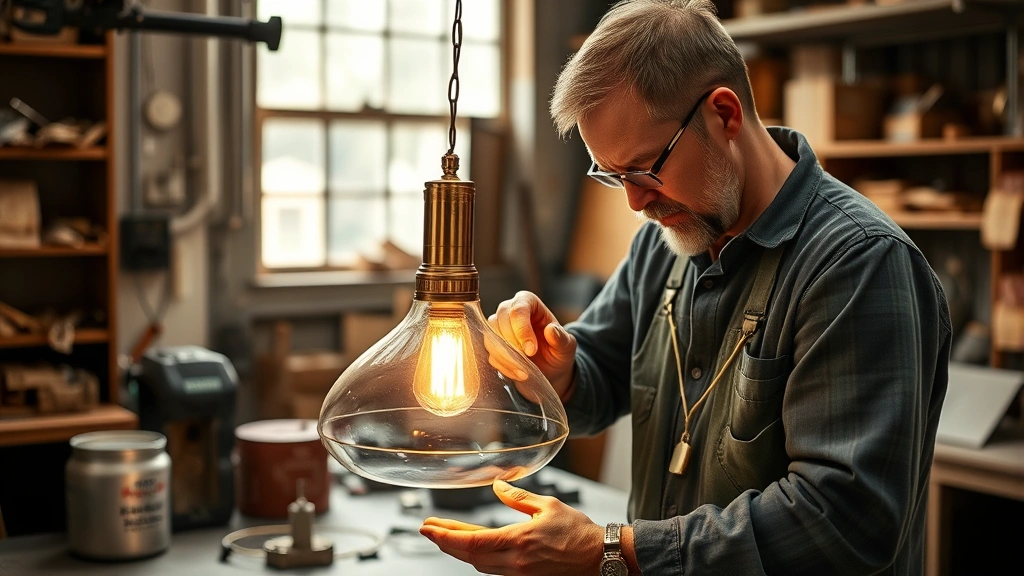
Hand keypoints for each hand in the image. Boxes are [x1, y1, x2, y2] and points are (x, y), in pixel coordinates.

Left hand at [420, 480, 602, 575]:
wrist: (599, 558)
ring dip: (459, 551)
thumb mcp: (548, 506)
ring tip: (445, 536)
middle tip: (429, 529)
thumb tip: (497, 487)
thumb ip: (518, 498)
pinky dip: (477, 557)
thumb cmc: (579, 532)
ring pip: (478, 564)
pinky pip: (493, 569)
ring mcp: (519, 574)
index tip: (428, 527)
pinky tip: (472, 548)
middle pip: (468, 555)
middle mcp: (516, 562)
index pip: (471, 540)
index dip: (445, 535)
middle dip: (445, 542)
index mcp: (519, 540)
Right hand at [487, 291, 576, 397]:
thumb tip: (551, 330)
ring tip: (525, 371)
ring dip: (506, 357)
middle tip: (528, 361)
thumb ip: (561, 338)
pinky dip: (504, 366)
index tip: (531, 350)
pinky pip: (490, 353)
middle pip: (499, 320)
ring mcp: (499, 327)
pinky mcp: (493, 344)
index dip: (522, 330)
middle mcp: (510, 310)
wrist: (550, 369)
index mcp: (529, 303)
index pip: (518, 309)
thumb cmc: (558, 352)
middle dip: (512, 344)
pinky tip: (519, 374)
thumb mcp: (566, 347)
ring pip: (491, 336)